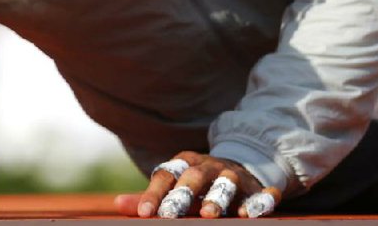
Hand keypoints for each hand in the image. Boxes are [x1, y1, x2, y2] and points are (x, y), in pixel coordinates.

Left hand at [115, 151, 281, 217]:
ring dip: (217, 197)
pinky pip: (260, 194)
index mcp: (184, 164)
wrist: (237, 166)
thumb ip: (150, 197)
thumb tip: (117, 205)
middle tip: (171, 214)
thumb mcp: (175, 185)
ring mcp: (233, 175)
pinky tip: (249, 214)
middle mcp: (207, 166)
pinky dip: (258, 202)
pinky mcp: (255, 188)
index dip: (154, 194)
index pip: (165, 175)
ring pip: (226, 182)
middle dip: (182, 194)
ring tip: (209, 215)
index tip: (144, 214)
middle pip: (193, 177)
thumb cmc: (197, 183)